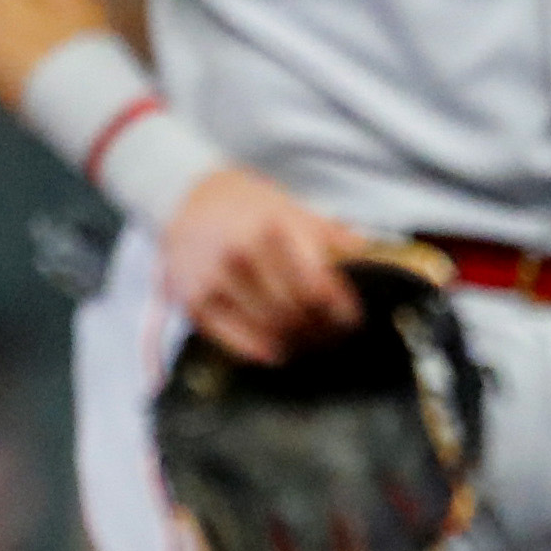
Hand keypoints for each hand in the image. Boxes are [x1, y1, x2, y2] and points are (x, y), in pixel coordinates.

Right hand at [159, 167, 365, 365]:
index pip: (317, 287)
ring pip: (269, 330)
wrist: (187, 200)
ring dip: (296, 344)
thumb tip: (362, 248)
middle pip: (295, 312)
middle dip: (320, 331)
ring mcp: (215, 280)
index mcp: (273, 228)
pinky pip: (235, 341)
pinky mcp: (194, 303)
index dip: (339, 311)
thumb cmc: (249, 209)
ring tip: (310, 345)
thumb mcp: (291, 209)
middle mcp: (242, 254)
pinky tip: (278, 351)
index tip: (351, 321)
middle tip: (332, 338)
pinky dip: (262, 350)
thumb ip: (328, 232)